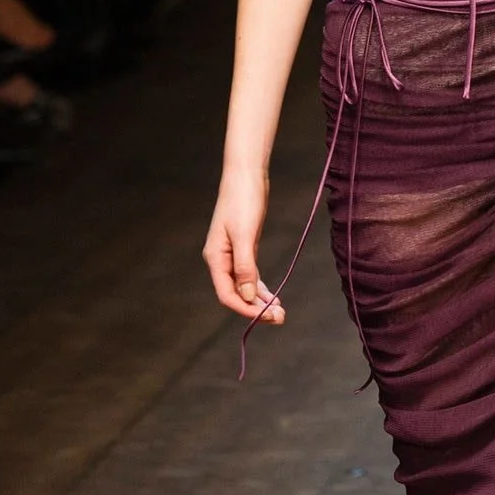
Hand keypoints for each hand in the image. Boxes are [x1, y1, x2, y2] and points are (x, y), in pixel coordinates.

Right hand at [203, 170, 285, 323]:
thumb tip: (248, 297)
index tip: (266, 316)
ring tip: (279, 313)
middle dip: (256, 309)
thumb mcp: (244, 234)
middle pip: (236, 295)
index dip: (246, 309)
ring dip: (261, 301)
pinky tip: (273, 297)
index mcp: (215, 258)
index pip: (227, 295)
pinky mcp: (244, 248)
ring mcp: (232, 255)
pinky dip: (261, 288)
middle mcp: (221, 260)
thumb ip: (245, 267)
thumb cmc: (242, 200)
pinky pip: (250, 276)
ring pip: (245, 287)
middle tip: (280, 318)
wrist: (246, 175)